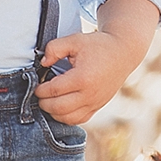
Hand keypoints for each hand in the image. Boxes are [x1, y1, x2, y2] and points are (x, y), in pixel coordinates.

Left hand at [34, 0, 157, 124]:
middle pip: (58, 108)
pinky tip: (61, 107)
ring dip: (53, 112)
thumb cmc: (99, 46)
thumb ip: (54, 48)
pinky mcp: (98, 107)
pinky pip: (79, 120)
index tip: (37, 85)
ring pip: (67, 118)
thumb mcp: (75, 40)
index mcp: (82, 78)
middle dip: (43, 103)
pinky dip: (66, 117)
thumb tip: (43, 63)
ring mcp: (95, 103)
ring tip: (49, 101)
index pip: (54, 91)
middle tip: (39, 94)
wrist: (123, 53)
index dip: (40, 89)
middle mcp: (89, 94)